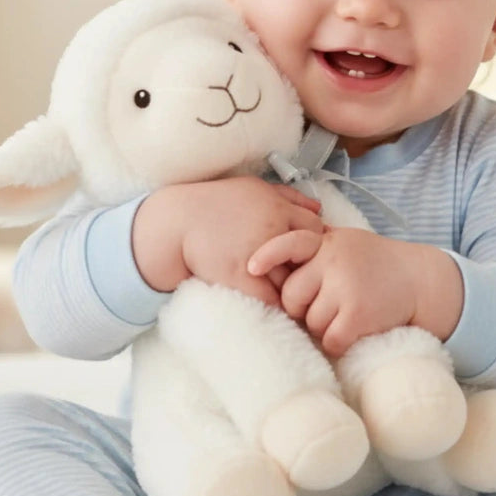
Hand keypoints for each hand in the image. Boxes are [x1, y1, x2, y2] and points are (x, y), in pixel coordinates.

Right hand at [133, 176, 322, 307]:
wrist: (177, 222)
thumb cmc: (216, 203)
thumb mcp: (254, 189)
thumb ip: (288, 196)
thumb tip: (319, 207)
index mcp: (276, 208)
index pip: (316, 227)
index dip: (316, 242)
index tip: (310, 252)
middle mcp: (271, 230)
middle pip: (309, 255)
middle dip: (311, 267)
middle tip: (308, 276)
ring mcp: (257, 256)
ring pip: (293, 280)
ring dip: (296, 288)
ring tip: (296, 295)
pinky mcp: (241, 278)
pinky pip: (272, 299)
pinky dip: (278, 304)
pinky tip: (278, 306)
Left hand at [248, 227, 463, 356]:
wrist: (420, 280)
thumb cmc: (376, 264)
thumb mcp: (345, 243)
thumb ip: (316, 249)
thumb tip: (269, 262)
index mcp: (328, 243)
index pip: (290, 244)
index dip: (268, 255)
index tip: (251, 267)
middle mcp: (334, 262)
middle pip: (292, 296)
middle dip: (303, 307)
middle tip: (326, 304)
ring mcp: (346, 288)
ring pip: (310, 322)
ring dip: (324, 326)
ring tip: (347, 313)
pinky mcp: (358, 315)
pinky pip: (330, 340)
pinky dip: (338, 342)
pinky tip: (353, 331)